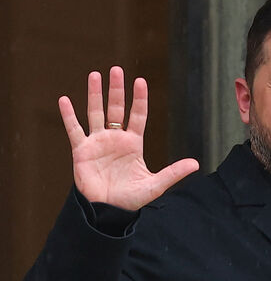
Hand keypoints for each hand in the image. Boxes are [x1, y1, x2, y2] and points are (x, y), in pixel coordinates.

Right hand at [59, 66, 198, 209]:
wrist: (107, 211)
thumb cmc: (131, 199)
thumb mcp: (155, 185)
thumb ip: (173, 172)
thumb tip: (196, 164)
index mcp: (133, 144)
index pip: (137, 116)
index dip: (139, 99)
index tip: (141, 81)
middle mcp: (115, 139)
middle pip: (116, 109)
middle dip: (116, 89)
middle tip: (116, 69)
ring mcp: (97, 143)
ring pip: (95, 113)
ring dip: (94, 94)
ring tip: (95, 74)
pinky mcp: (81, 151)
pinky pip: (74, 129)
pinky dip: (68, 115)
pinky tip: (64, 99)